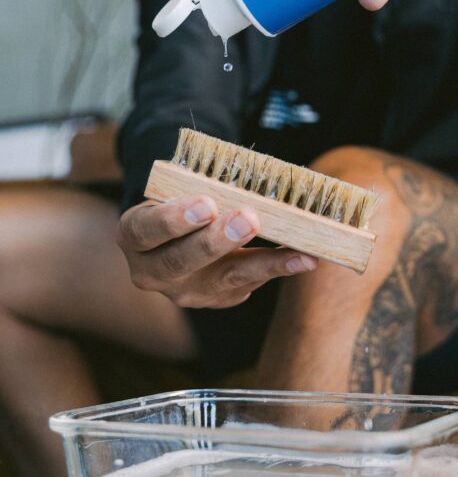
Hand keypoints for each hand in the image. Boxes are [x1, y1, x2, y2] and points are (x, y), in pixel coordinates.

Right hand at [117, 196, 316, 308]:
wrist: (178, 234)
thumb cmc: (179, 200)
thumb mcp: (175, 189)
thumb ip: (200, 187)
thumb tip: (252, 177)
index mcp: (134, 236)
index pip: (146, 230)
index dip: (174, 219)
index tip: (207, 203)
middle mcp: (153, 271)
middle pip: (181, 261)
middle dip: (218, 241)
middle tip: (249, 219)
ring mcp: (187, 291)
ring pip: (223, 280)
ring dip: (261, 263)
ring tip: (294, 252)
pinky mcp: (219, 299)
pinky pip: (251, 284)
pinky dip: (279, 268)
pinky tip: (305, 259)